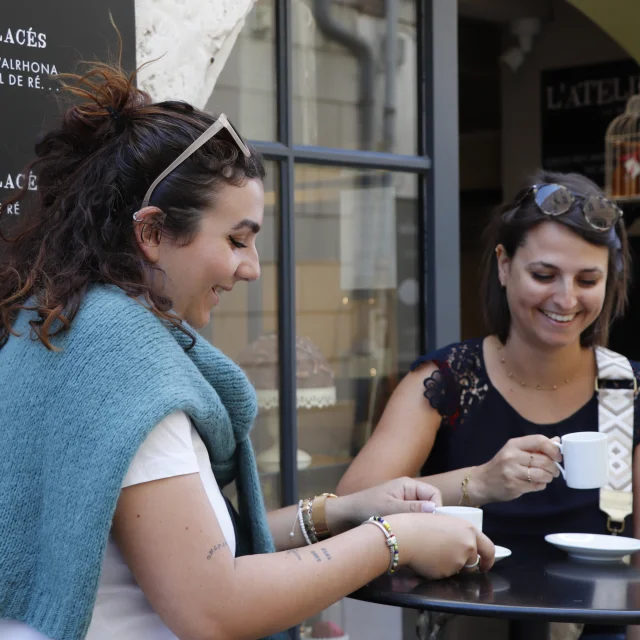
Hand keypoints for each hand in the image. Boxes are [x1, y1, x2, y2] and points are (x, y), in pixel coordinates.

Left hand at [327, 477, 441, 534]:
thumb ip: (412, 508)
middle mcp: (408, 491)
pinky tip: (408, 535)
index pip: (434, 494)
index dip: (436, 508)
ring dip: (420, 522)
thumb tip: (434, 509)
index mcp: (408, 485)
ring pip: (423, 513)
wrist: (346, 515)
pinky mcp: (400, 512)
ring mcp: (404, 501)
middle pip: (430, 504)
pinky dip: (413, 526)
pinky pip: (414, 518)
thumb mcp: (389, 509)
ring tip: (413, 533)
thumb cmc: (366, 508)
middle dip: (429, 517)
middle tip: (423, 532)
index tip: (431, 524)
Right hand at [388, 512, 494, 578]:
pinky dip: (440, 570)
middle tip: (451, 558)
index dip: (488, 559)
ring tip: (434, 554)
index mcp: (468, 529)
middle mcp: (468, 545)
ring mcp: (459, 560)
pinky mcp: (448, 573)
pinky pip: (447, 574)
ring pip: (460, 568)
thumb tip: (462, 543)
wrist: (404, 535)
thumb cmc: (419, 524)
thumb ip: (458, 533)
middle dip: (466, 563)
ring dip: (452, 566)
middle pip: (474, 561)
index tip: (484, 564)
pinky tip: (429, 560)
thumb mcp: (444, 522)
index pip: (489, 548)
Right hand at [472, 435, 561, 503]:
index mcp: (513, 444)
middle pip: (544, 460)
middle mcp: (512, 456)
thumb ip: (535, 446)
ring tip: (546, 477)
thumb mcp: (515, 451)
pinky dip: (541, 485)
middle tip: (554, 471)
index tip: (558, 457)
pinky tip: (536, 483)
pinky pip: (537, 486)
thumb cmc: (502, 465)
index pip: (539, 440)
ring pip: (542, 474)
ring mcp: (512, 471)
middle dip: (553, 467)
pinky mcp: (514, 485)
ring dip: (548, 477)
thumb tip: (556, 441)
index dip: (553, 449)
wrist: (482, 481)